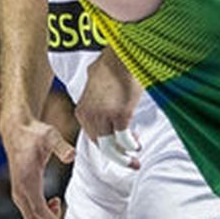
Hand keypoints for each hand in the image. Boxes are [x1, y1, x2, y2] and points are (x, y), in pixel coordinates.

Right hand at [0, 115, 74, 218]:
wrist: (16, 131)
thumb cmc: (35, 134)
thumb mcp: (50, 136)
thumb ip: (61, 146)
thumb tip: (71, 155)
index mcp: (27, 180)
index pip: (40, 211)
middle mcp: (20, 190)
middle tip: (63, 210)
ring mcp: (17, 192)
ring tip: (57, 202)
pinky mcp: (18, 191)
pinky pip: (29, 212)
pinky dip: (41, 214)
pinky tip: (51, 200)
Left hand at [78, 49, 142, 168]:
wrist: (122, 56)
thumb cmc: (111, 65)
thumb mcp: (92, 79)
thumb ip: (92, 89)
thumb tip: (93, 81)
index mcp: (81, 110)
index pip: (92, 138)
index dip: (107, 145)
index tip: (120, 146)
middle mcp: (89, 116)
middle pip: (101, 146)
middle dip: (117, 156)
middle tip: (132, 162)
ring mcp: (104, 117)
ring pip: (111, 148)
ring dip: (124, 156)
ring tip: (136, 157)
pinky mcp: (120, 116)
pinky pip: (125, 140)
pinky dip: (132, 146)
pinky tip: (138, 145)